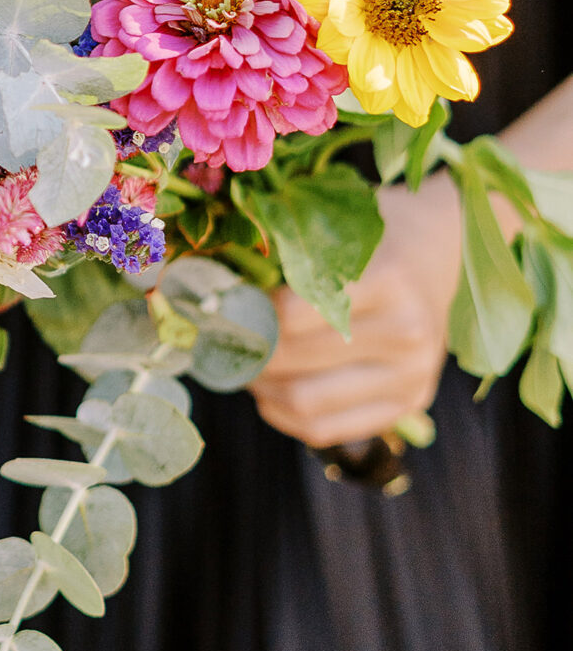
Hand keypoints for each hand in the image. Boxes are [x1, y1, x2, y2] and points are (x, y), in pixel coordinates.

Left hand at [249, 174, 462, 448]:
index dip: (245, 313)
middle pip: (294, 361)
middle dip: (246, 352)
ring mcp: (413, 374)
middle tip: (222, 339)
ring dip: (262, 390)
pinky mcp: (408, 403)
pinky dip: (286, 416)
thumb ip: (285, 250)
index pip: (291, 314)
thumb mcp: (335, 221)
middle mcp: (407, 333)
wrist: (441, 247)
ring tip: (247, 365)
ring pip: (307, 404)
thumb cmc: (377, 231)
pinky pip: (328, 430)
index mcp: (387, 280)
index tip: (225, 304)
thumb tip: (209, 286)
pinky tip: (270, 394)